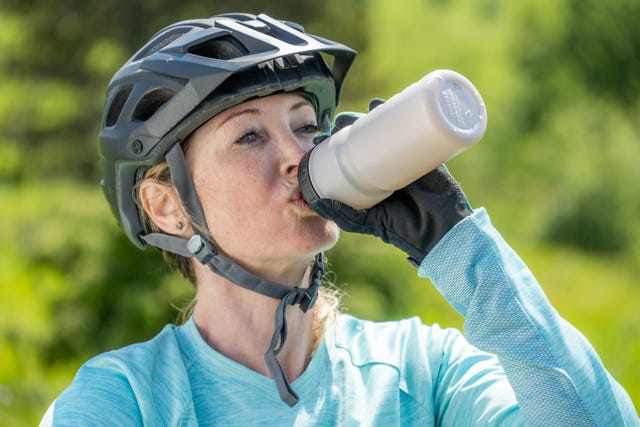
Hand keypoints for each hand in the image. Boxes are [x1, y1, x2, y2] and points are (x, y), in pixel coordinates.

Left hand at [309, 100, 471, 264]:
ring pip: (387, 129)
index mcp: (373, 179)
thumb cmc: (403, 231)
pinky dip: (401, 110)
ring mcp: (407, 156)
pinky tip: (383, 103)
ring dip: (371, 114)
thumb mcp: (368, 222)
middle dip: (351, 126)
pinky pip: (414, 127)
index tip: (320, 138)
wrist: (440, 231)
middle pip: (367, 137)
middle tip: (338, 122)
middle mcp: (388, 165)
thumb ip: (344, 216)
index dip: (336, 144)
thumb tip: (318, 202)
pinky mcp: (426, 151)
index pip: (350, 155)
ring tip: (358, 112)